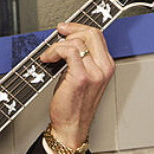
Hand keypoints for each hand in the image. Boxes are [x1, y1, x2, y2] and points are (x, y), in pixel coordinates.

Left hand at [39, 22, 114, 153]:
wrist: (71, 126)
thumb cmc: (74, 104)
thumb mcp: (82, 76)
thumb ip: (80, 58)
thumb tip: (65, 40)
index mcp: (107, 65)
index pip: (97, 35)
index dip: (78, 27)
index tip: (64, 28)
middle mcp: (104, 68)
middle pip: (90, 33)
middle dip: (70, 32)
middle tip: (56, 39)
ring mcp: (94, 73)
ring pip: (76, 42)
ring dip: (56, 46)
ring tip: (49, 57)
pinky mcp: (80, 78)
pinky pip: (68, 51)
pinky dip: (54, 51)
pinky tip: (47, 59)